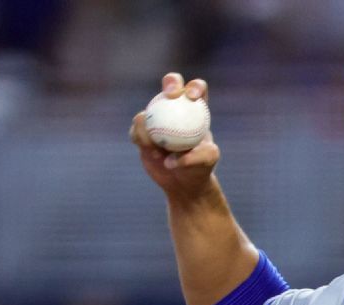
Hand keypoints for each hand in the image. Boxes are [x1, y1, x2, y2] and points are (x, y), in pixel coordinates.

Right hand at [130, 73, 219, 199]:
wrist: (184, 183)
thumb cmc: (201, 168)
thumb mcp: (207, 160)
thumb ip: (196, 155)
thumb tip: (174, 157)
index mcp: (195, 110)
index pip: (197, 89)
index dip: (194, 86)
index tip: (191, 97)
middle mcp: (175, 109)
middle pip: (171, 84)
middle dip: (171, 82)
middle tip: (170, 95)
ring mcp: (156, 119)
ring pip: (147, 111)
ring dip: (149, 129)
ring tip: (158, 150)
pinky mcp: (142, 133)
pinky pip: (136, 130)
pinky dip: (141, 140)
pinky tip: (152, 153)